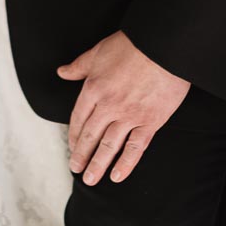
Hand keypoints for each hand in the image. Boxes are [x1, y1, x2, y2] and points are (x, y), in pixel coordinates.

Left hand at [57, 31, 189, 184]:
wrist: (163, 47)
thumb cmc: (132, 45)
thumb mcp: (98, 51)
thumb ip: (79, 66)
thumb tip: (62, 72)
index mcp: (93, 89)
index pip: (78, 118)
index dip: (73, 135)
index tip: (71, 146)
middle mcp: (108, 106)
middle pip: (90, 136)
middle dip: (81, 155)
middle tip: (75, 168)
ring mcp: (129, 116)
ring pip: (109, 146)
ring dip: (98, 165)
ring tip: (90, 179)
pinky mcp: (150, 122)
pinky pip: (135, 147)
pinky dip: (126, 163)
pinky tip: (117, 176)